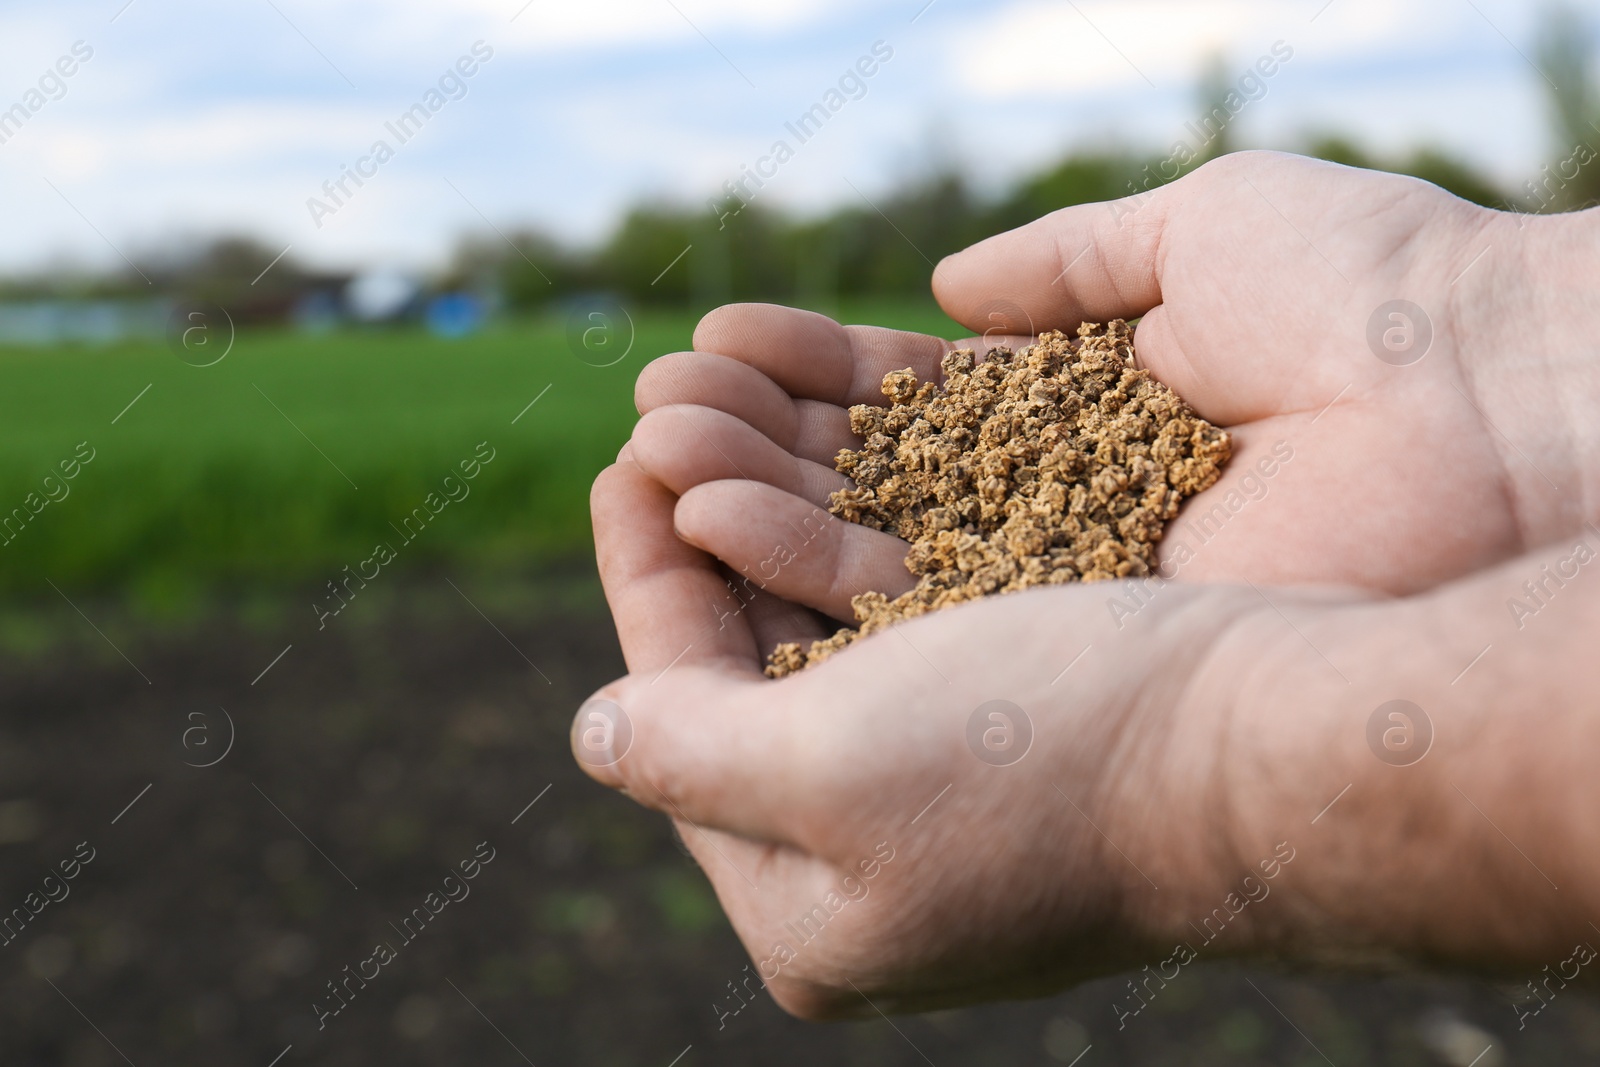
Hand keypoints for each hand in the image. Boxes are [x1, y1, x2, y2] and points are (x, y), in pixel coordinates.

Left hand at [581, 456, 1281, 1016]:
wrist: (1278, 747)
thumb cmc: (1048, 760)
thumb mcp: (827, 770)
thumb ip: (688, 754)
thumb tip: (595, 737)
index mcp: (806, 909)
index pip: (677, 722)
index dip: (643, 583)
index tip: (620, 465)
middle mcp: (871, 863)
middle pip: (750, 669)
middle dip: (708, 531)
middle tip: (672, 411)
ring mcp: (951, 798)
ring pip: (827, 627)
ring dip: (780, 509)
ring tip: (745, 405)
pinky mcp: (1021, 734)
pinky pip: (913, 615)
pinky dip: (875, 527)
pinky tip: (850, 446)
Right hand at [622, 151, 1599, 628]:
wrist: (1485, 408)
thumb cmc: (1367, 294)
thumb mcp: (1196, 231)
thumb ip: (1062, 261)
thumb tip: (944, 283)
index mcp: (1086, 415)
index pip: (913, 404)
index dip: (811, 375)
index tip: (717, 345)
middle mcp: (1061, 515)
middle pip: (871, 485)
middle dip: (755, 442)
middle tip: (654, 406)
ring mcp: (1059, 593)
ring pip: (867, 558)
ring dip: (750, 504)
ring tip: (653, 454)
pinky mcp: (1063, 652)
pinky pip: (907, 617)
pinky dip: (804, 572)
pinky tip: (708, 519)